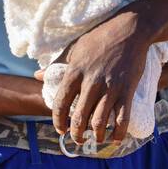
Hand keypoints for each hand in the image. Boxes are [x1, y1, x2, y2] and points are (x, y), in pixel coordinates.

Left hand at [34, 12, 152, 145]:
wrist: (130, 29)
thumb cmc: (99, 37)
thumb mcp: (74, 48)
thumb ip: (55, 64)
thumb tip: (38, 75)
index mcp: (75, 73)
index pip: (60, 104)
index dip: (58, 121)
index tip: (60, 129)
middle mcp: (91, 83)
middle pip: (79, 118)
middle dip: (76, 134)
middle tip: (77, 139)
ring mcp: (110, 88)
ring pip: (99, 122)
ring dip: (96, 136)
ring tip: (95, 139)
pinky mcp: (127, 90)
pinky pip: (122, 118)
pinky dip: (118, 133)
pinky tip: (115, 139)